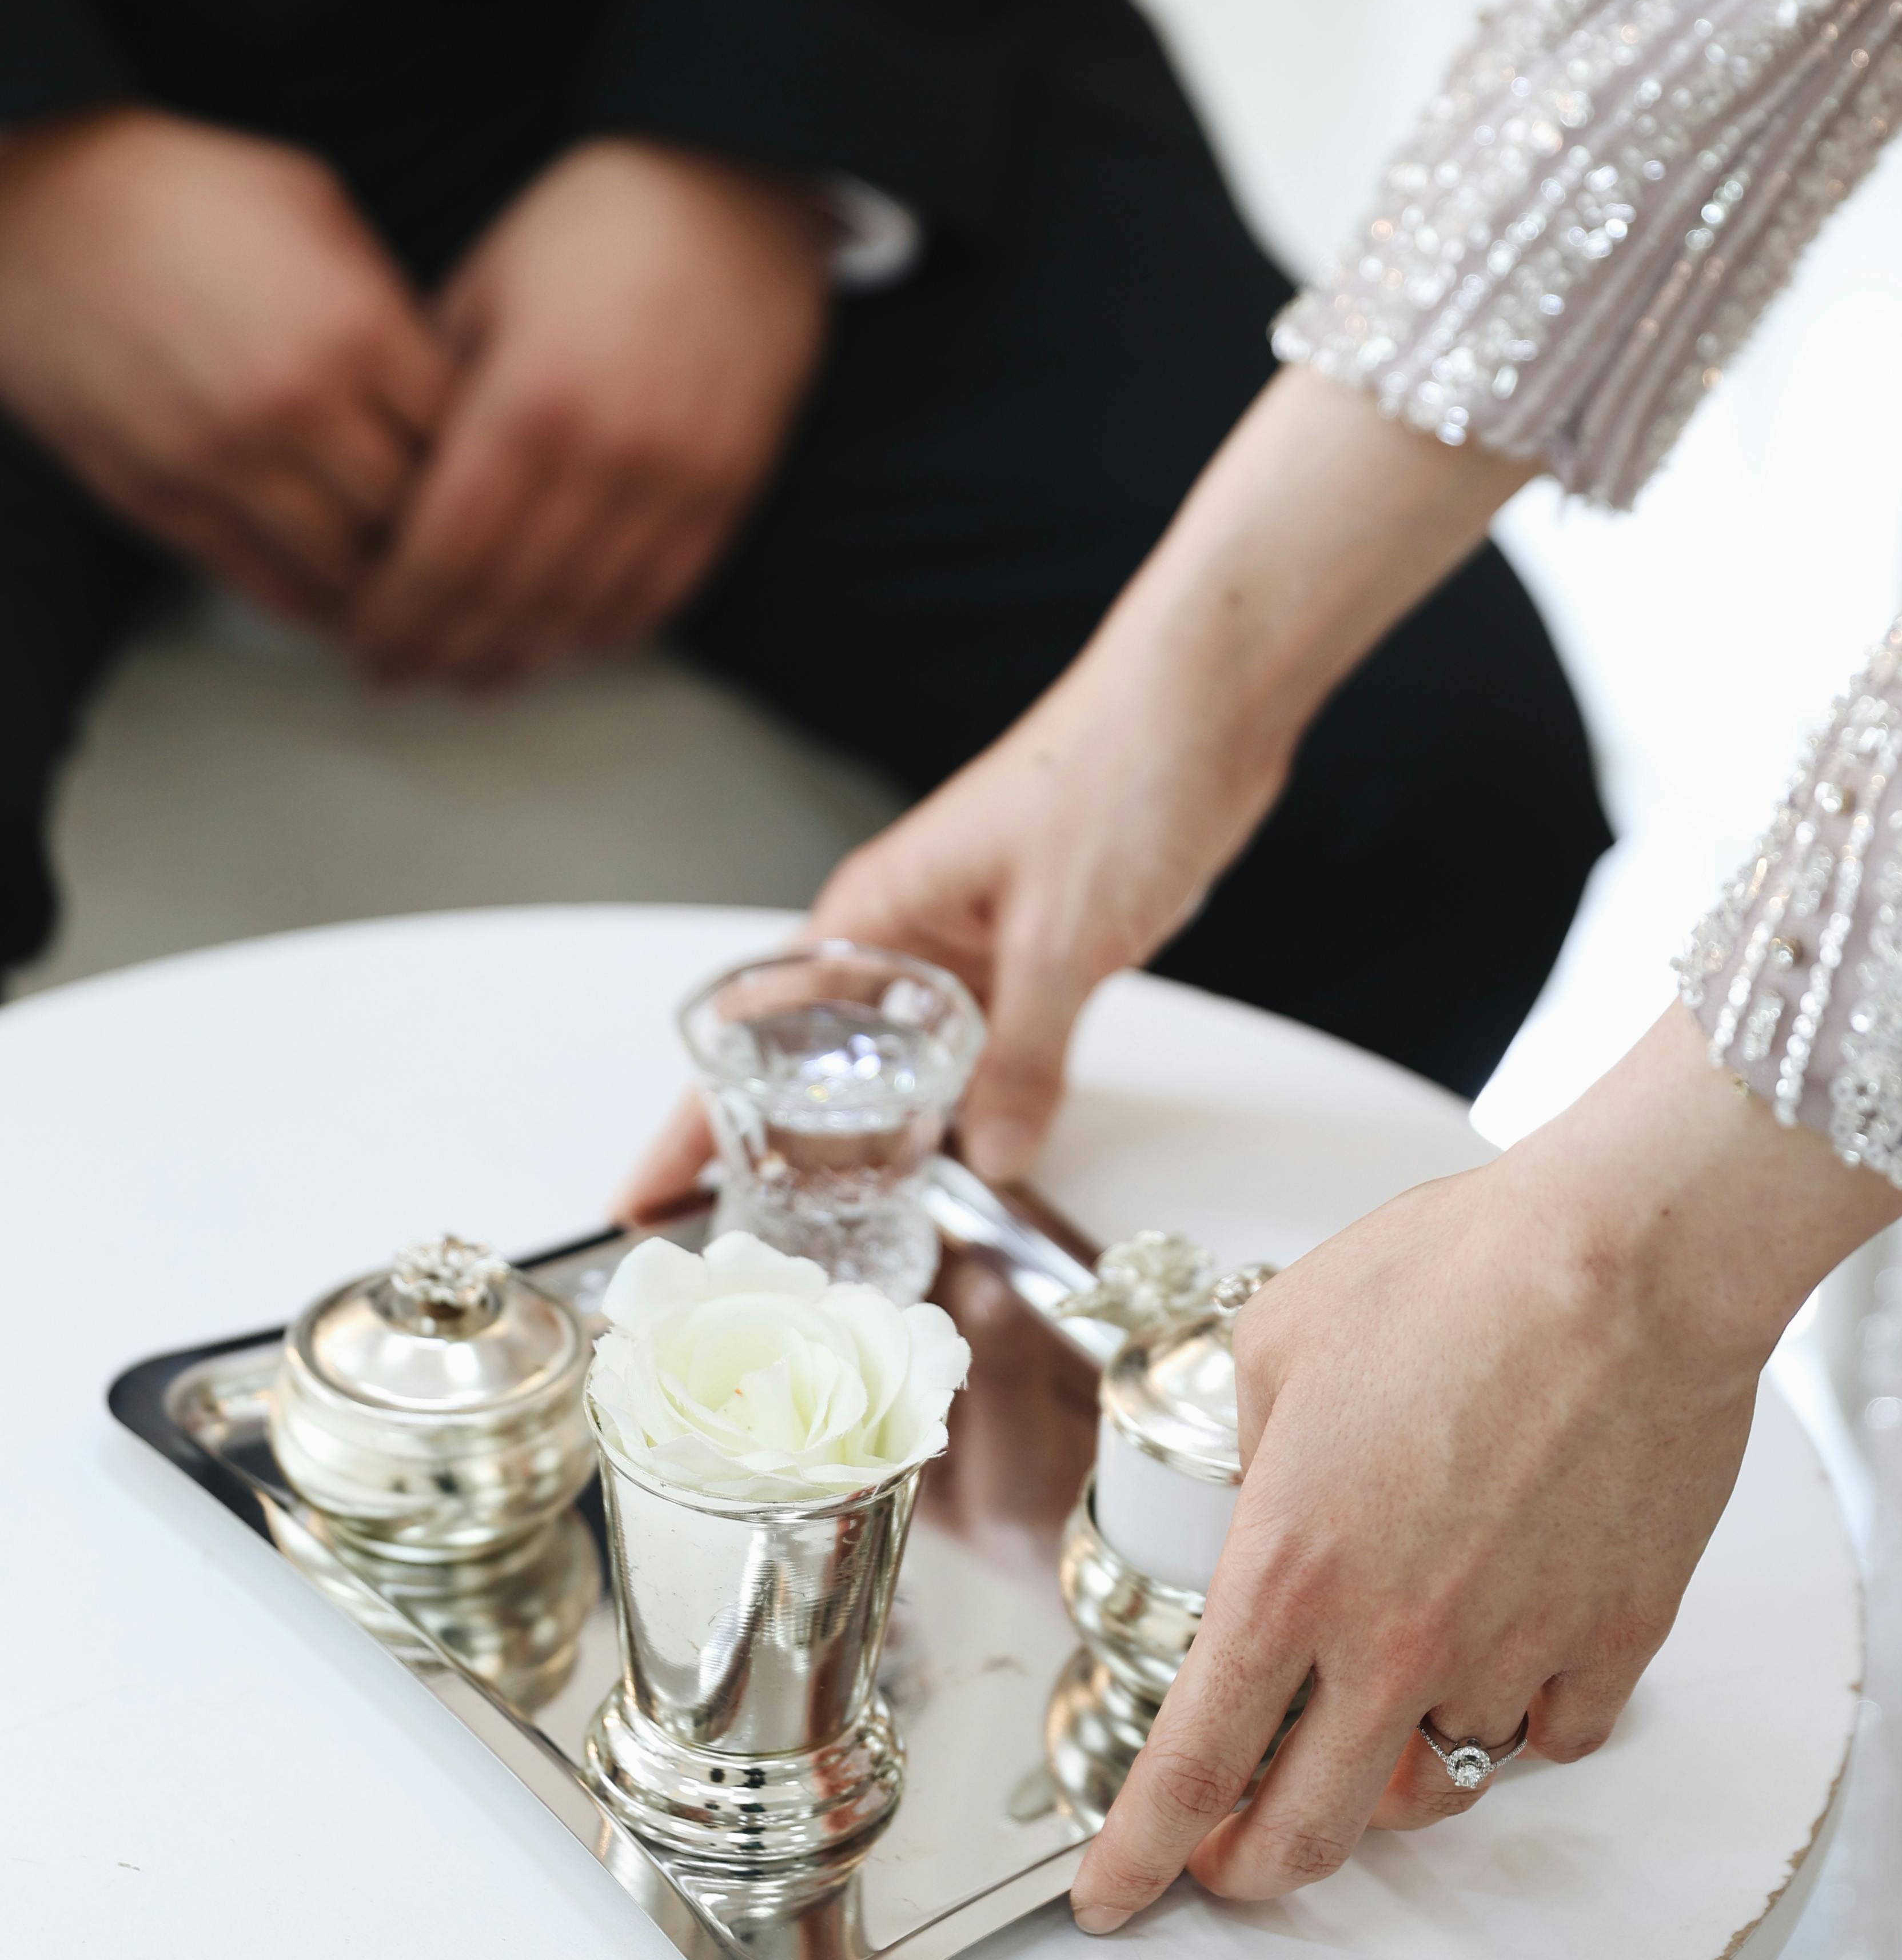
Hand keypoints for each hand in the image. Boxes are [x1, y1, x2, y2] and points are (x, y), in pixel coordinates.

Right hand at [0, 106, 451, 621]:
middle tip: (463, 529)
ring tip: (407, 571)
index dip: (491, 453)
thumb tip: (447, 371)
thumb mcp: (316, 207)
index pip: (465, 434)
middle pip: (416, 513)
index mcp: (352, 326)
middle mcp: (295, 406)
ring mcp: (224, 463)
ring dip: (383, 577)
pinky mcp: (162, 501)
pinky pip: (267, 583)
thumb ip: (388, 297)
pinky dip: (315, 599)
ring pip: (347, 568)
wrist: (33, 222)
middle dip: (445, 524)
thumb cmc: (183, 194)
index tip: (498, 457)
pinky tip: (340, 590)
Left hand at [349, 139, 829, 685]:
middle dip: (440, 649)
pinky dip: (600, 631)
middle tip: (397, 672)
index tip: (358, 640)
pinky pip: (659, 594)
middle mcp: (607, 457)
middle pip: (505, 599)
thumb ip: (434, 398)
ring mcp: (677, 480)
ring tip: (468, 672)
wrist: (731, 196)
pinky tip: (558, 639)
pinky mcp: (728, 488)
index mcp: (528, 404)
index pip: (442, 554)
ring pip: (581, 613)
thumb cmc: (592, 228)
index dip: (393, 615)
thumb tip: (385, 489)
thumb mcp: (480, 289)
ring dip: (517, 655)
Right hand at [613, 636, 1289, 1222]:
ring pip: (902, 1068)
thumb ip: (1023, 1055)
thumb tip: (990, 1156)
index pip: (752, 1036)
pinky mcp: (1031, 954)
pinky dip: (969, 1109)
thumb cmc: (1114, 772)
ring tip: (848, 1237)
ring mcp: (967, 947)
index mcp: (874, 914)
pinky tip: (972, 1166)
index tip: (639, 1196)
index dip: (691, 1123)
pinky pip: (978, 1053)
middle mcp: (904, 935)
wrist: (1204, 706)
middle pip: (815, 1066)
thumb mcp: (1064, 934)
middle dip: (777, 1155)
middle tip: (749, 1253)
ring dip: (882, 1143)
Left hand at [1067, 1006, 1901, 1930]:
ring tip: (1370, 1729)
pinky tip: (1501, 1658)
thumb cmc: (1457, 1273)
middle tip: (1229, 1852)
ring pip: (1436, 1789)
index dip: (1136, 1856)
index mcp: (1291, 1569)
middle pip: (1308, 1838)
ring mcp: (1514, 1653)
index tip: (1110, 1896)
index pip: (1192, 1767)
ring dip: (1388, 1781)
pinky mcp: (1614, 1642)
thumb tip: (1244, 1485)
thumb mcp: (1282, 1336)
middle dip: (1249, 1870)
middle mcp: (1396, 1641)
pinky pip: (1551, 1735)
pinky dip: (1515, 1720)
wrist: (1627, 1258)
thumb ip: (1244, 1438)